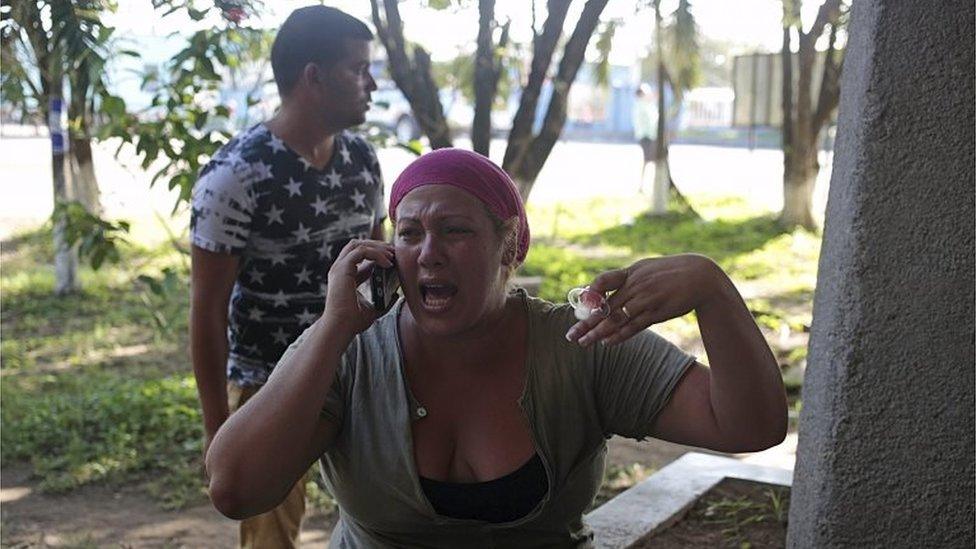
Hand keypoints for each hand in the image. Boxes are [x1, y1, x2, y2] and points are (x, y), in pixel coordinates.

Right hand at [322, 238, 394, 335]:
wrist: (341, 327)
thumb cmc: (353, 322)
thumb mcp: (373, 308)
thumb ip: (384, 300)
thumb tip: (396, 294)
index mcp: (345, 277)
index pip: (359, 258)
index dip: (376, 255)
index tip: (392, 259)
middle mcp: (340, 269)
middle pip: (357, 245)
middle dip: (376, 245)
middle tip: (393, 251)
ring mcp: (339, 267)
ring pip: (358, 244)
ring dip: (377, 247)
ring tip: (392, 255)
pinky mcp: (342, 268)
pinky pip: (361, 251)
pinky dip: (376, 254)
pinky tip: (387, 263)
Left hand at [565, 254, 722, 346]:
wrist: (701, 277)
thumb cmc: (670, 273)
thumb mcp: (646, 268)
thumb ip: (625, 278)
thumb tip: (601, 288)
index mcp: (632, 272)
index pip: (604, 280)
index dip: (590, 293)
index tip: (580, 304)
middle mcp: (636, 286)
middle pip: (605, 307)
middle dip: (586, 323)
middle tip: (570, 335)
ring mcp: (646, 300)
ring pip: (616, 320)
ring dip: (598, 333)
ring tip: (583, 343)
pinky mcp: (657, 314)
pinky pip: (634, 327)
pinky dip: (619, 335)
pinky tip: (606, 342)